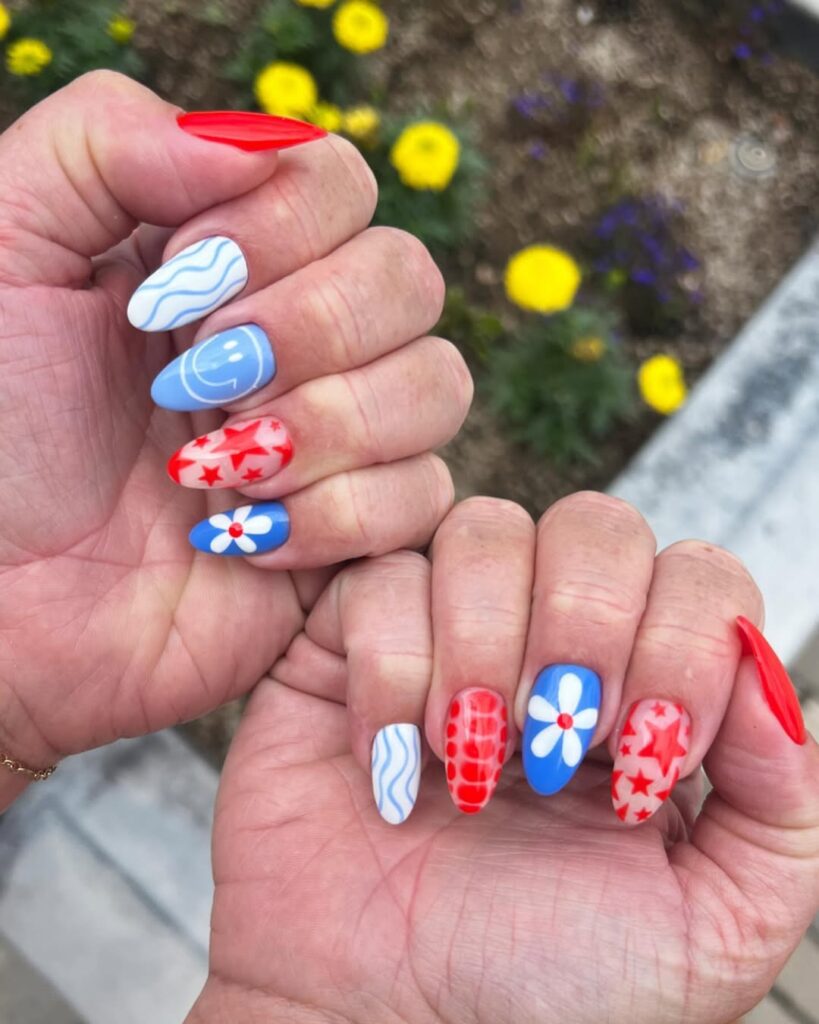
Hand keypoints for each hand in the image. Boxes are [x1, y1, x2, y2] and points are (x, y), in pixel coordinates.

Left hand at [0, 73, 469, 806]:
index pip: (341, 184)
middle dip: (308, 331)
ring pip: (438, 384)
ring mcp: (337, 438)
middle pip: (409, 279)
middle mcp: (300, 339)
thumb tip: (263, 143)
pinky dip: (338, 515)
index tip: (176, 295)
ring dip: (329, 426)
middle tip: (198, 383)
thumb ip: (110, 140)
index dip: (280, 229)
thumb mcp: (6, 250)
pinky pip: (426, 496)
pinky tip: (245, 537)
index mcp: (229, 258)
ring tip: (219, 469)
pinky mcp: (358, 533)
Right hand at [191, 495, 818, 1023]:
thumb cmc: (548, 984)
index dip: (682, 643)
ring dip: (485, 645)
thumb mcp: (712, 922)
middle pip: (594, 523)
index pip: (699, 575)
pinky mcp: (351, 641)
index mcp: (646, 688)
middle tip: (556, 745)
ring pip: (485, 531)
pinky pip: (380, 581)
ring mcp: (451, 629)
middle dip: (585, 625)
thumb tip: (770, 678)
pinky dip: (391, 673)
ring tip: (472, 758)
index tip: (638, 763)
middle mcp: (552, 639)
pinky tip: (396, 766)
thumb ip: (783, 806)